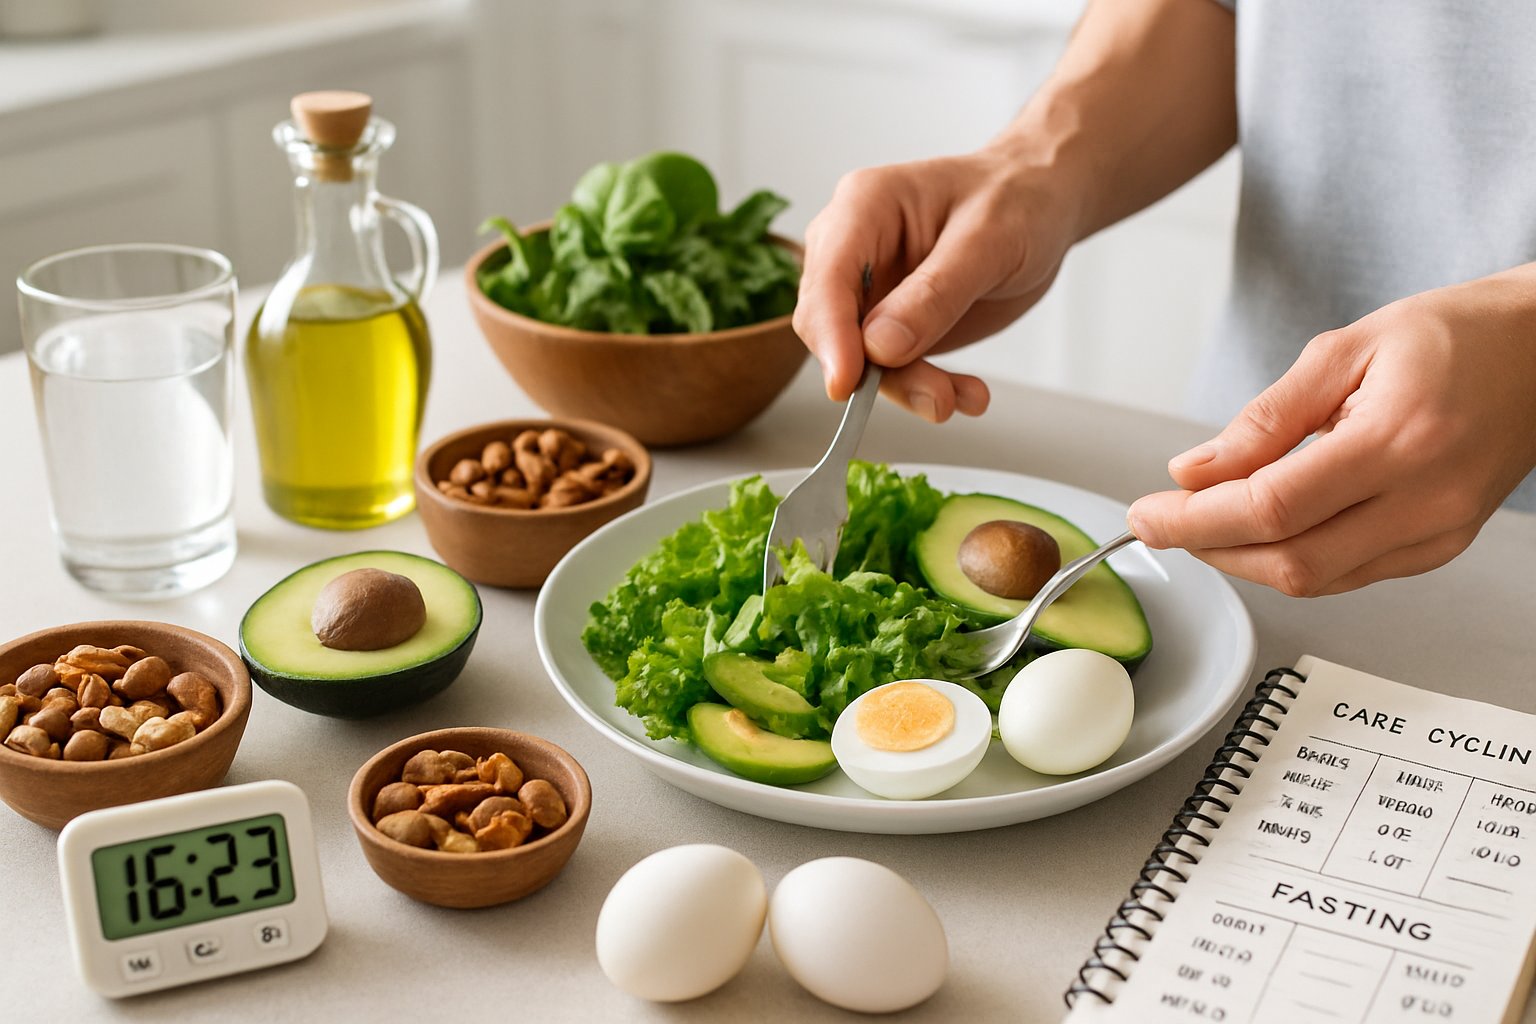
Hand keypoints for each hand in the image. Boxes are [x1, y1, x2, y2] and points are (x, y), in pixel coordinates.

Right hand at [792, 147, 1076, 421]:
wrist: (1042, 205)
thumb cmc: (1016, 200)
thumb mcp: (989, 240)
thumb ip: (935, 293)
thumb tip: (879, 347)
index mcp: (863, 207)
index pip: (826, 279)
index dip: (830, 335)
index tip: (847, 385)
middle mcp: (854, 251)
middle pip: (831, 326)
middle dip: (875, 371)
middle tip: (936, 396)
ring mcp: (871, 291)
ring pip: (861, 359)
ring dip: (911, 387)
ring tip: (963, 397)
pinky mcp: (892, 325)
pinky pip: (894, 371)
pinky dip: (928, 388)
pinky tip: (969, 393)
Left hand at [1128, 268, 1535, 595]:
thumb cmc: (1455, 335)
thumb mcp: (1345, 349)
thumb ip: (1266, 418)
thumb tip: (1196, 472)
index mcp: (1398, 440)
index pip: (1273, 506)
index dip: (1196, 520)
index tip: (1148, 514)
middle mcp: (1425, 500)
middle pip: (1291, 562)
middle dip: (1210, 548)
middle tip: (1162, 522)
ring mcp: (1439, 532)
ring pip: (1317, 580)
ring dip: (1245, 560)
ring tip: (1203, 522)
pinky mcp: (1441, 547)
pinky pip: (1349, 575)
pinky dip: (1293, 559)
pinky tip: (1264, 529)